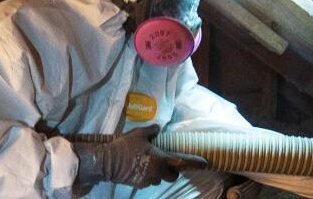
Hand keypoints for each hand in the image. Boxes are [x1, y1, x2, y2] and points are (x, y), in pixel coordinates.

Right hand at [73, 125, 207, 187]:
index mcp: (161, 159)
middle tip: (166, 162)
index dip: (194, 163)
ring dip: (159, 173)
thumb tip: (157, 128)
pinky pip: (148, 181)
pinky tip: (140, 168)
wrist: (107, 161)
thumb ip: (151, 131)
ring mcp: (148, 180)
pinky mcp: (138, 184)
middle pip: (172, 176)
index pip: (182, 162)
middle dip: (172, 171)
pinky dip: (148, 176)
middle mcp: (157, 172)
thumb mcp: (139, 134)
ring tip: (150, 164)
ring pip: (159, 179)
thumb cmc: (125, 146)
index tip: (205, 163)